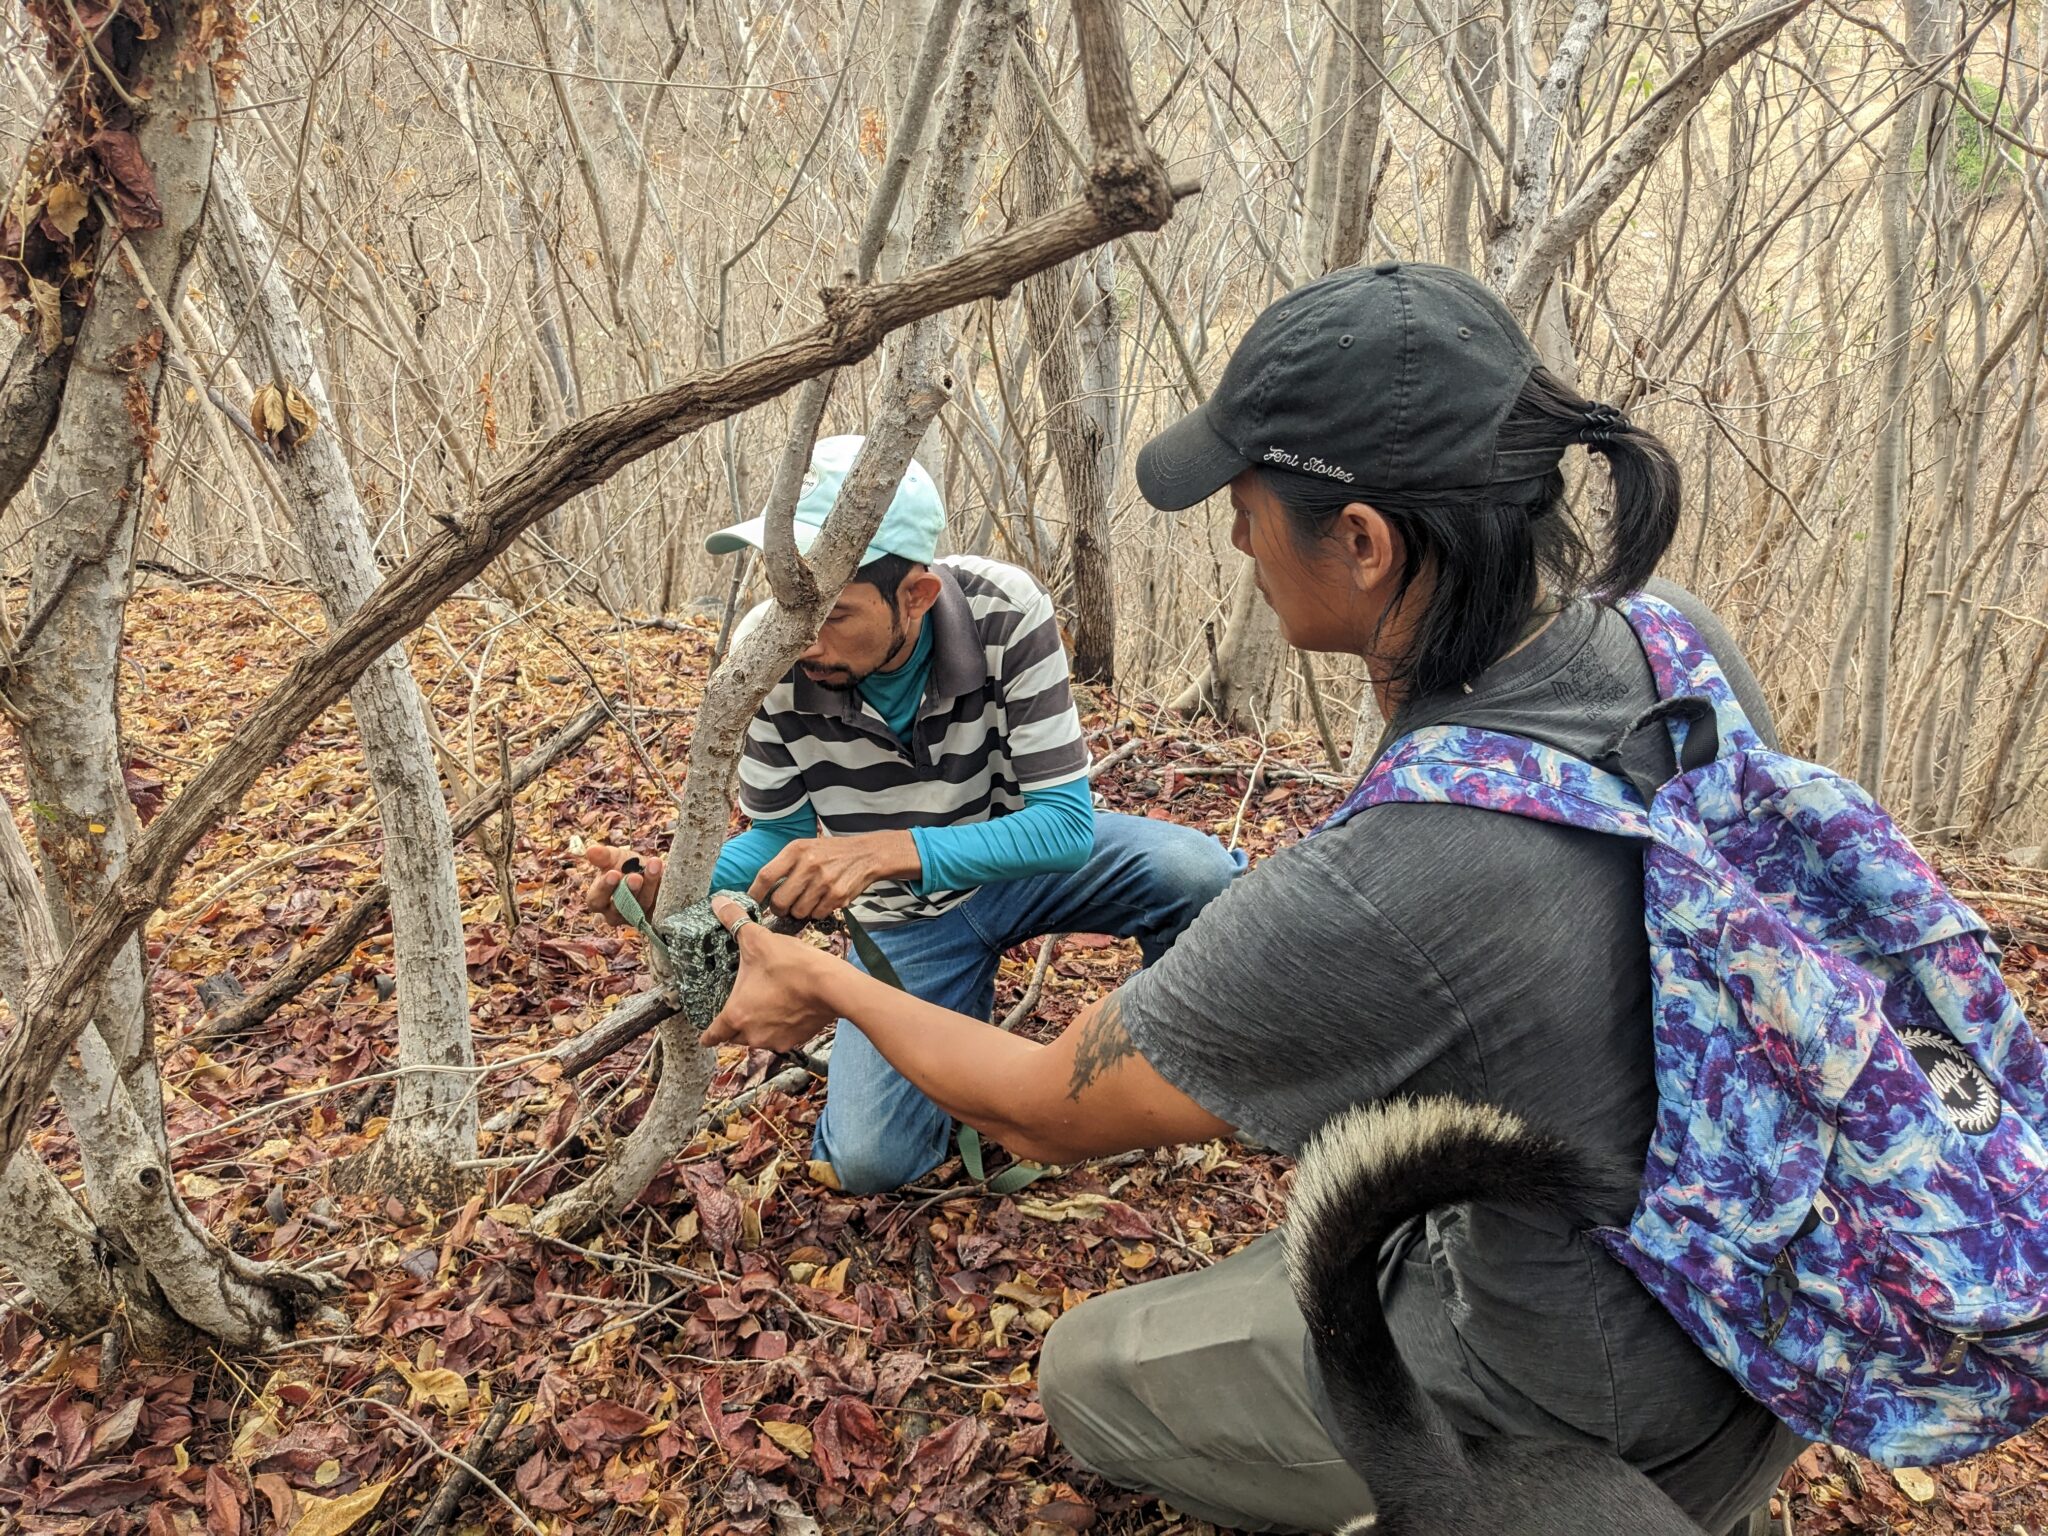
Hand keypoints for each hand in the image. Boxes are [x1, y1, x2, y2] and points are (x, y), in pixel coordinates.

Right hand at [579, 843, 663, 927]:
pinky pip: (658, 909)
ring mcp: (635, 918)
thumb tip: (591, 850)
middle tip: (636, 877)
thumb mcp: (614, 858)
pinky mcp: (654, 917)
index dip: (605, 887)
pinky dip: (663, 892)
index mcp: (599, 900)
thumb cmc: (626, 866)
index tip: (614, 873)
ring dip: (649, 886)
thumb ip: (603, 856)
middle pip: (619, 908)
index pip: (596, 900)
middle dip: (629, 891)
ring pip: (641, 905)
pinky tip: (666, 876)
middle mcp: (614, 914)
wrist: (651, 870)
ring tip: (654, 866)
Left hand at [701, 894, 843, 1051]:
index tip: (706, 1034)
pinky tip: (789, 1005)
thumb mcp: (758, 940)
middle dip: (737, 1023)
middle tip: (743, 1003)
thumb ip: (735, 922)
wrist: (831, 985)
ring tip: (769, 1001)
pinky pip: (781, 1037)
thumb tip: (719, 903)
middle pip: (735, 1036)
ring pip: (759, 1037)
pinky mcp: (796, 1039)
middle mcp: (753, 1034)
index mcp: (737, 1015)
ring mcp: (776, 1040)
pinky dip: (782, 1025)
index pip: (713, 1035)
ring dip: (760, 1024)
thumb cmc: (792, 966)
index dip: (707, 1034)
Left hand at [748, 831, 918, 920]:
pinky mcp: (837, 895)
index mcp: (796, 850)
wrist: (866, 854)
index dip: (755, 894)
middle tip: (783, 907)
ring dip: (799, 912)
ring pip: (798, 911)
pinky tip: (822, 901)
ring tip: (807, 901)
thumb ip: (784, 865)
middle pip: (779, 901)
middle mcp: (809, 864)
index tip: (751, 904)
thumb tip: (760, 892)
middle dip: (778, 909)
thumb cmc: (829, 853)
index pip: (765, 876)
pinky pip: (816, 914)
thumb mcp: (805, 848)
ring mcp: (824, 881)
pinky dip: (816, 912)